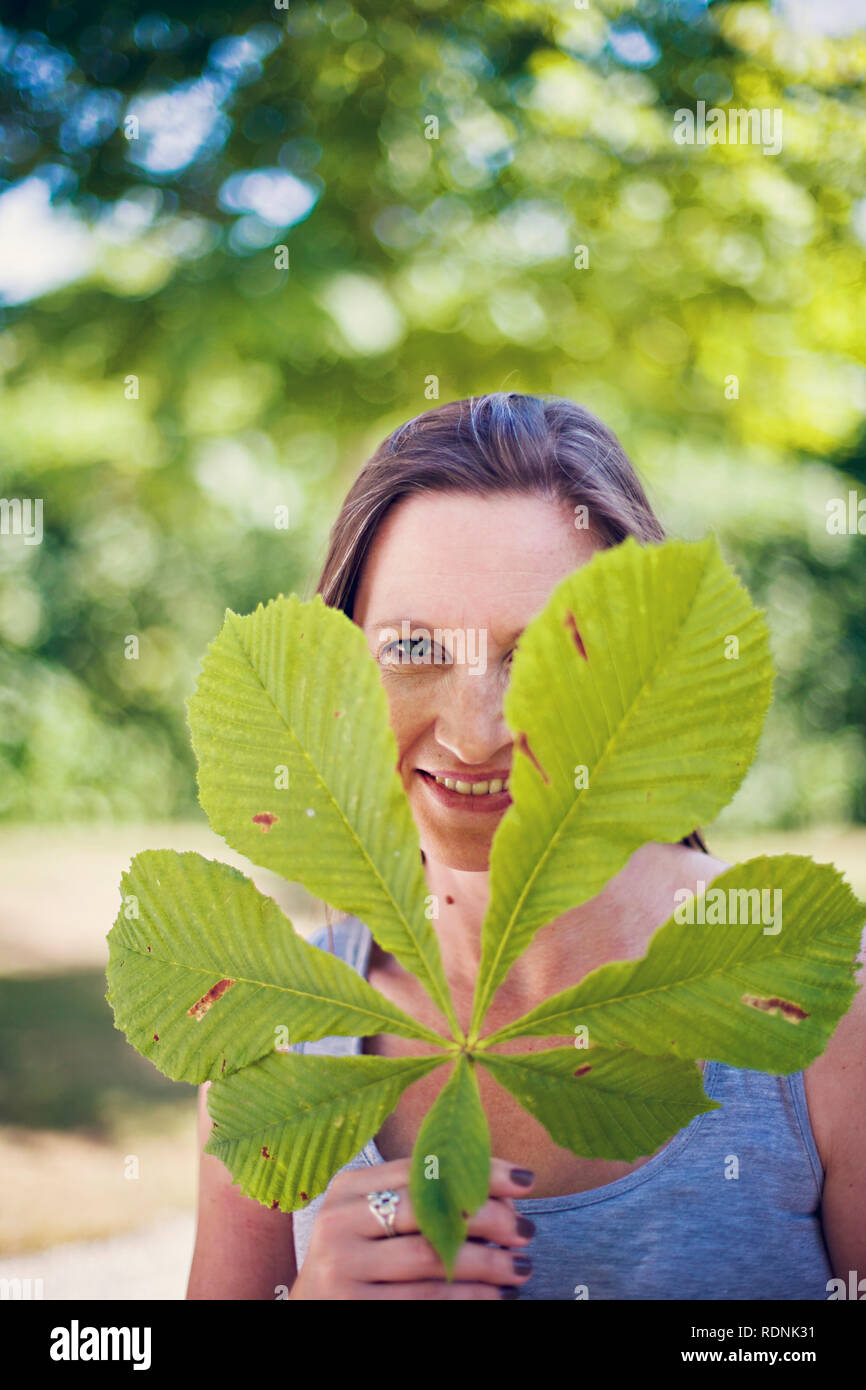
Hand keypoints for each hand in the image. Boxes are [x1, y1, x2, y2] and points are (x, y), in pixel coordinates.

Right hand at [289, 1157, 535, 1298]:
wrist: (313, 1310)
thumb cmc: (359, 1259)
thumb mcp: (377, 1219)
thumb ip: (424, 1199)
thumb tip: (503, 1193)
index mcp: (347, 1188)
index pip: (423, 1169)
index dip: (477, 1172)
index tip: (526, 1180)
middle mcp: (337, 1222)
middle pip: (428, 1210)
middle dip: (487, 1217)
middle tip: (527, 1230)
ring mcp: (341, 1267)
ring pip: (430, 1258)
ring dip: (486, 1264)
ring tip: (522, 1267)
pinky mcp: (353, 1307)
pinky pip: (426, 1299)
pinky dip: (468, 1297)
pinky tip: (497, 1297)